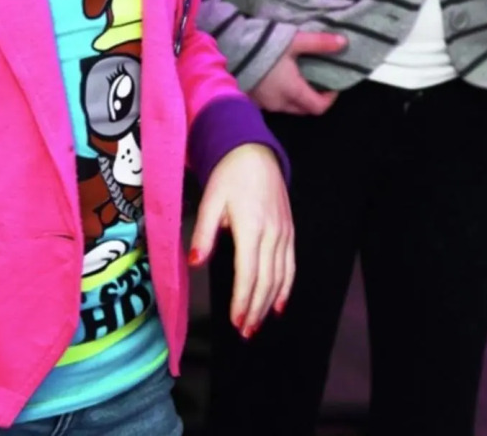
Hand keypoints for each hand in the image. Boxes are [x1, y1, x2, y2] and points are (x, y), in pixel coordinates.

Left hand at [189, 144, 294, 339]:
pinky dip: (287, 286)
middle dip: (256, 309)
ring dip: (270, 302)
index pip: (248, 273)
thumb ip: (204, 233)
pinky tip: (280, 304)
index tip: (235, 322)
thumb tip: (195, 263)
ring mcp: (284, 233)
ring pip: (281, 275)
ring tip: (258, 324)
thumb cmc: (230, 177)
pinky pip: (291, 264)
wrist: (256, 154)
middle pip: (267, 280)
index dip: (242, 300)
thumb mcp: (210, 201)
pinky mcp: (289, 231)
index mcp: (251, 227)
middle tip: (244, 332)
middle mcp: (272, 233)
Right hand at [249, 32, 346, 114]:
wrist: (228, 49)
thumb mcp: (295, 41)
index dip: (330, 98)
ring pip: (287, 107)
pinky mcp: (250, 99)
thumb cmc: (264, 46)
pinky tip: (278, 78)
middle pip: (303, 109)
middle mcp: (278, 103)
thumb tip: (345, 42)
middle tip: (317, 80)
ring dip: (296, 97)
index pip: (318, 108)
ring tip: (298, 77)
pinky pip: (271, 103)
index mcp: (292, 92)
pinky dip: (280, 95)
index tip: (333, 85)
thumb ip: (320, 43)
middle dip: (314, 98)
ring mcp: (262, 104)